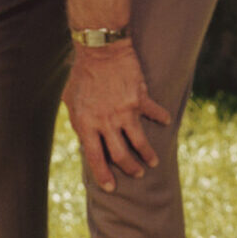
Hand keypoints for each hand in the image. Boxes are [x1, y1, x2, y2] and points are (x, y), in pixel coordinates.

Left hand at [64, 41, 171, 193]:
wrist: (99, 49)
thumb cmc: (81, 75)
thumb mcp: (71, 102)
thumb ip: (79, 122)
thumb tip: (85, 140)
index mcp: (86, 124)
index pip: (95, 158)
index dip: (104, 176)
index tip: (111, 188)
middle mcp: (106, 122)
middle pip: (120, 155)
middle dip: (130, 168)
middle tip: (137, 173)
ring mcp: (125, 111)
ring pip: (139, 142)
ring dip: (147, 154)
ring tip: (153, 162)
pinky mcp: (140, 98)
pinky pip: (154, 112)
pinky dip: (161, 118)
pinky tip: (165, 122)